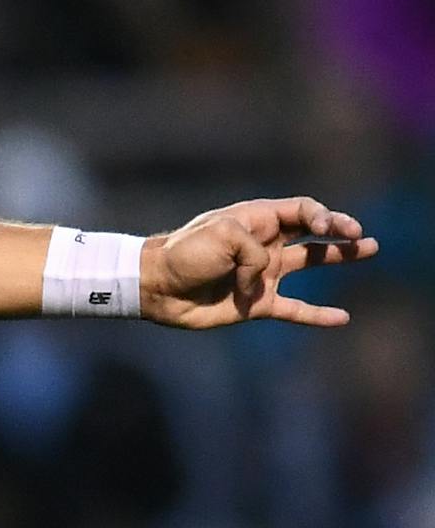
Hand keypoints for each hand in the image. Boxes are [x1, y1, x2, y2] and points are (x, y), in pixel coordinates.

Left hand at [142, 197, 377, 328]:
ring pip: (310, 263)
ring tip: (369, 250)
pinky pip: (296, 309)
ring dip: (339, 257)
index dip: (322, 216)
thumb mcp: (223, 236)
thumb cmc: (184, 253)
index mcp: (255, 219)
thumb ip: (257, 252)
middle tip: (363, 235)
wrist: (158, 286)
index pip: (300, 210)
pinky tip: (343, 317)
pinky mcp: (257, 303)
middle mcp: (263, 243)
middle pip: (311, 232)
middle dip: (339, 230)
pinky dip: (319, 314)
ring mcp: (262, 273)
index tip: (329, 227)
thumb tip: (266, 280)